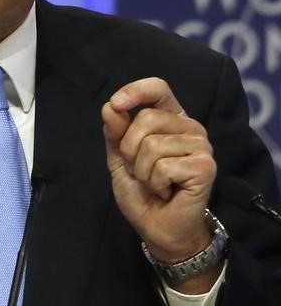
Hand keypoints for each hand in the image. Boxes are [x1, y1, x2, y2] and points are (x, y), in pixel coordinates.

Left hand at [102, 78, 218, 288]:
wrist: (157, 226)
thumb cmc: (142, 190)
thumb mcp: (119, 157)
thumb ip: (115, 132)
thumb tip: (111, 107)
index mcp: (170, 118)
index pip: (158, 88)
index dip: (136, 91)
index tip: (116, 103)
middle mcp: (189, 127)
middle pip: (147, 118)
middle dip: (129, 149)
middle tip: (139, 169)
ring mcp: (201, 146)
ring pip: (153, 145)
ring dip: (142, 170)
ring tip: (154, 182)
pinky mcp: (205, 167)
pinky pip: (164, 166)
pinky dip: (155, 183)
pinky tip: (166, 191)